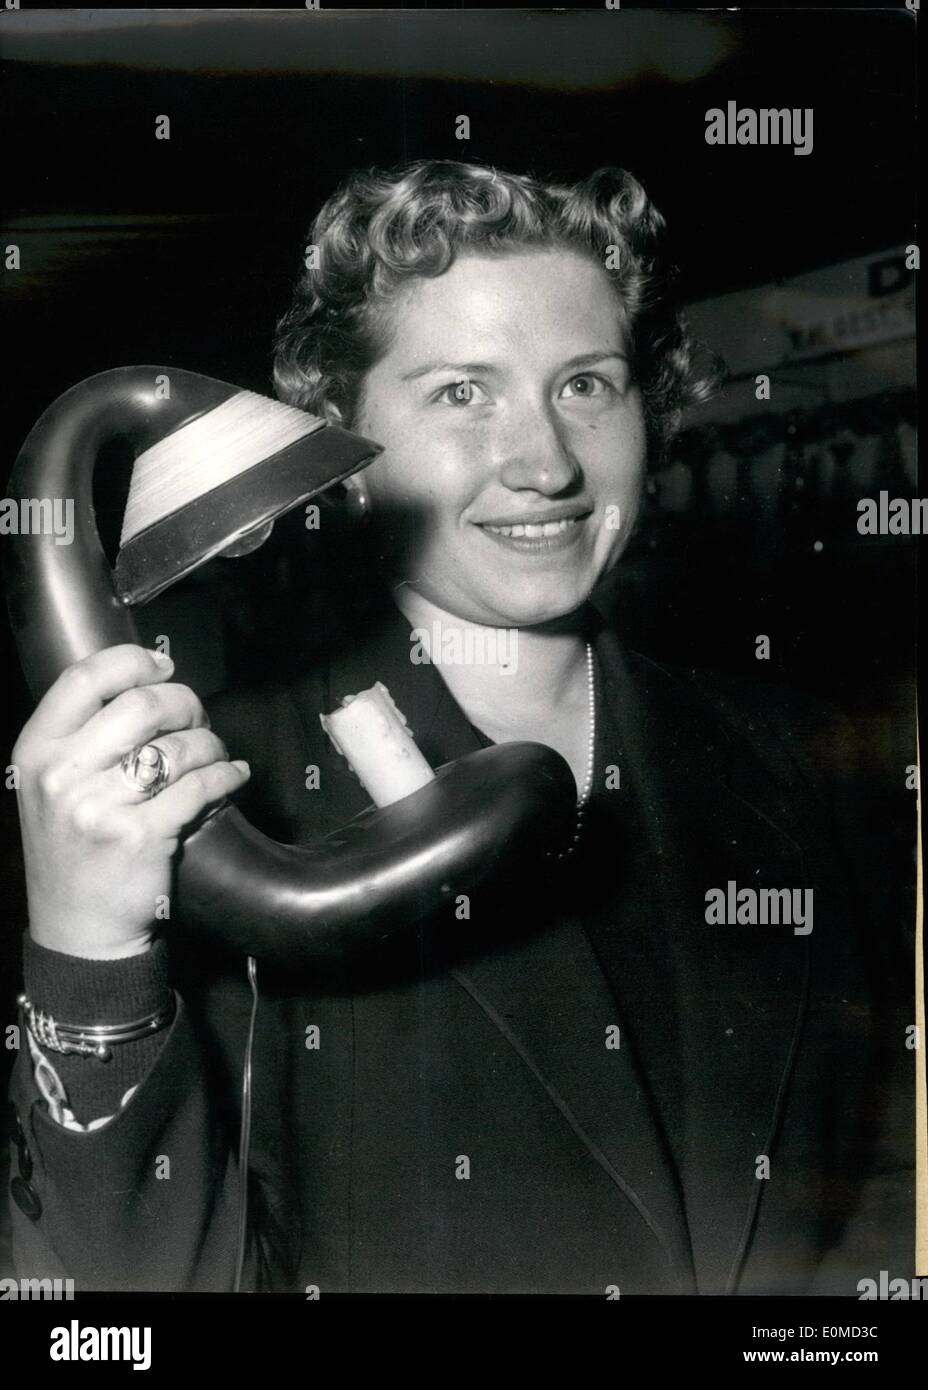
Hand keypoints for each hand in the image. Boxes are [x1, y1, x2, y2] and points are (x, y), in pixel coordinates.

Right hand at [12, 644, 249, 959]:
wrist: (78, 928)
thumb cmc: (73, 847)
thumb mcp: (52, 785)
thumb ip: (85, 735)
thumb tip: (151, 680)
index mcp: (37, 751)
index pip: (84, 677)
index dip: (132, 661)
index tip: (163, 666)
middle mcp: (62, 775)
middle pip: (142, 704)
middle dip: (185, 704)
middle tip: (198, 719)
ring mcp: (100, 807)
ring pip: (178, 746)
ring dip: (211, 744)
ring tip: (215, 754)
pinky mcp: (142, 836)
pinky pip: (201, 786)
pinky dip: (228, 776)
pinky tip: (234, 776)